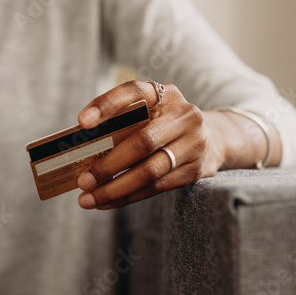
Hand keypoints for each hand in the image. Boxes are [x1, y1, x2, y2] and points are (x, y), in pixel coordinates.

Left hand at [75, 80, 227, 209]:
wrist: (213, 138)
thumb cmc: (164, 125)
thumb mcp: (150, 113)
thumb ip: (123, 122)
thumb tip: (83, 150)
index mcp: (165, 94)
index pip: (134, 91)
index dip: (107, 105)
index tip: (82, 122)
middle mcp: (184, 115)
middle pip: (142, 142)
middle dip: (108, 165)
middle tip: (83, 180)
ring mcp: (194, 143)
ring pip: (150, 171)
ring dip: (115, 188)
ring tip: (89, 198)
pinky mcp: (196, 169)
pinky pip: (157, 187)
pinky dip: (128, 196)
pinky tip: (107, 202)